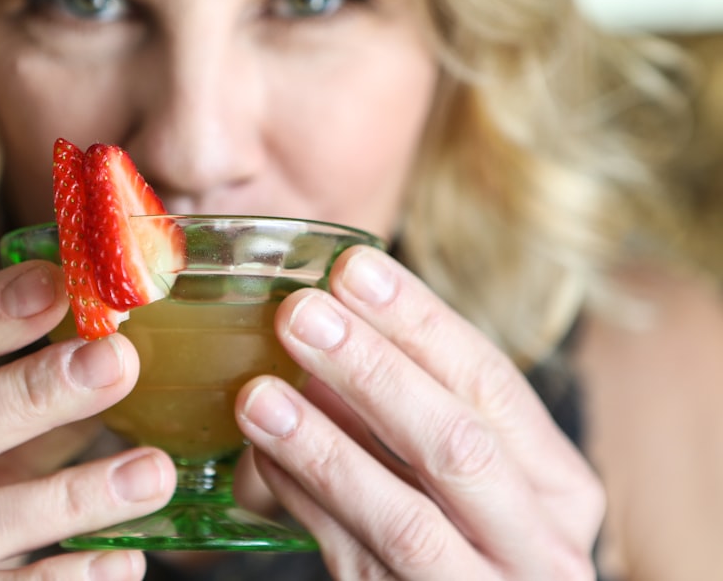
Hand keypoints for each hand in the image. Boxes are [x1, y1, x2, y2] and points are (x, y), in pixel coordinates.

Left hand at [236, 246, 604, 579]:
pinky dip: (304, 505)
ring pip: (405, 519)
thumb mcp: (477, 474)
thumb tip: (333, 320)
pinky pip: (354, 560)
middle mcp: (541, 545)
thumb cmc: (470, 534)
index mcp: (560, 486)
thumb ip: (421, 408)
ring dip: (324, 447)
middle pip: (458, 445)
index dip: (420, 322)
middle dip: (374, 371)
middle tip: (300, 314)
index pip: (493, 383)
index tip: (352, 267)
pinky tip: (263, 457)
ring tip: (258, 395)